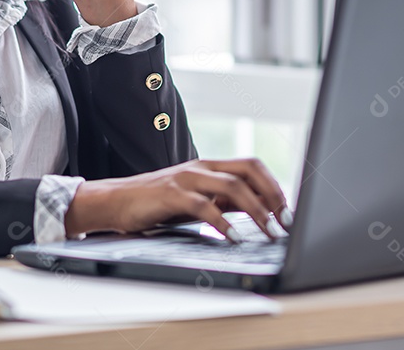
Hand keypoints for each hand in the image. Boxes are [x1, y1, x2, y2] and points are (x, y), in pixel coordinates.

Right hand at [63, 159, 292, 241]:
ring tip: (268, 231)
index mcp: (210, 166)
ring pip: (232, 185)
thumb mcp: (197, 200)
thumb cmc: (158, 202)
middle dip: (272, 194)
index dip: (274, 186)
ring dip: (256, 209)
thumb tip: (259, 210)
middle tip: (284, 222)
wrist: (116, 201)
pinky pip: (204, 205)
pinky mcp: (171, 193)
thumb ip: (225, 201)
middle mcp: (201, 167)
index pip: (252, 166)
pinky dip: (223, 222)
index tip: (287, 212)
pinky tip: (233, 237)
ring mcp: (186, 178)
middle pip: (248, 169)